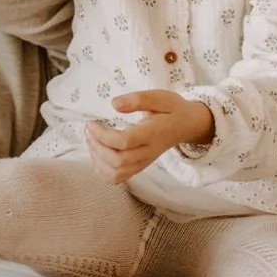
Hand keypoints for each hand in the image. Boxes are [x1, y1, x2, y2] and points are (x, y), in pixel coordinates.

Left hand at [84, 90, 215, 183]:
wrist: (187, 126)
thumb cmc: (172, 110)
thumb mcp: (160, 97)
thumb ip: (138, 99)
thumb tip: (114, 104)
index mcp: (152, 134)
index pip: (124, 142)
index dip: (103, 135)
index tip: (92, 123)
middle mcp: (148, 152)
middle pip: (118, 161)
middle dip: (97, 147)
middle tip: (89, 130)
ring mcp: (143, 163)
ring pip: (115, 174)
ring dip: (97, 159)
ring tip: (92, 140)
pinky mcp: (139, 167)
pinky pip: (117, 178)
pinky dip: (102, 170)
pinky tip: (97, 154)